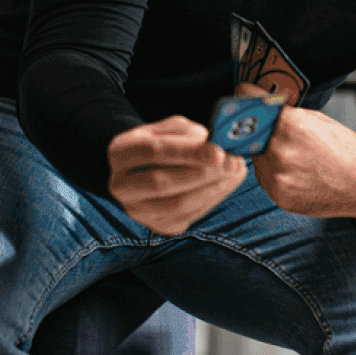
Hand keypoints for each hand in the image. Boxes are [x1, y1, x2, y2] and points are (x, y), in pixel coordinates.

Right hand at [107, 115, 246, 234]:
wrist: (148, 170)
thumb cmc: (165, 144)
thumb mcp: (172, 129)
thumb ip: (189, 133)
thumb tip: (213, 145)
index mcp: (121, 152)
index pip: (154, 152)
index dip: (189, 153)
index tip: (218, 152)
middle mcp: (121, 184)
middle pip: (162, 182)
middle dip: (203, 173)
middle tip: (232, 163)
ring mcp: (137, 209)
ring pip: (176, 204)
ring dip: (212, 189)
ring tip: (235, 172)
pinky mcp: (156, 225)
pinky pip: (187, 216)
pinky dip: (212, 199)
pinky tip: (226, 184)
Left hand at [239, 84, 355, 220]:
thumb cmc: (348, 151)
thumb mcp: (319, 120)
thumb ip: (287, 114)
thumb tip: (263, 105)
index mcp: (292, 126)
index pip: (251, 104)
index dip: (247, 98)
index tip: (244, 96)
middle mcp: (281, 152)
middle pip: (248, 133)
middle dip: (255, 128)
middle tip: (265, 126)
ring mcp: (279, 177)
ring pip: (254, 157)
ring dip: (263, 152)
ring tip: (289, 153)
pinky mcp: (280, 196)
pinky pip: (264, 177)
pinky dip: (272, 171)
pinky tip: (294, 169)